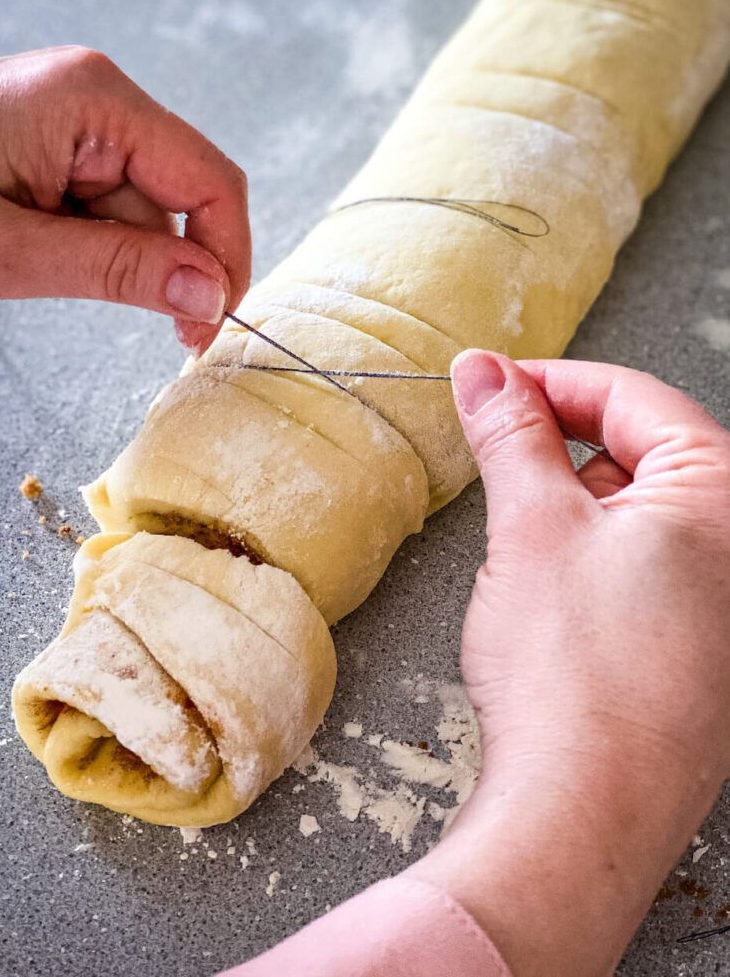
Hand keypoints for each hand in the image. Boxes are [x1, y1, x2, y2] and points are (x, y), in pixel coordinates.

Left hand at [0, 47, 250, 350]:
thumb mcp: (9, 251)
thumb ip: (118, 270)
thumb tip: (208, 292)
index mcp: (93, 102)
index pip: (208, 180)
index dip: (226, 254)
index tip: (215, 319)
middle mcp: (98, 101)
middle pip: (181, 200)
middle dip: (167, 268)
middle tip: (158, 332)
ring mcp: (82, 123)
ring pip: (147, 213)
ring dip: (117, 260)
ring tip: (43, 267)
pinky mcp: (65, 148)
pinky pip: (112, 208)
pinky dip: (96, 248)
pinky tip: (48, 253)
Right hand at [411, 353, 729, 976]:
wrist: (582, 815)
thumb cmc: (574, 676)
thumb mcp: (530, 523)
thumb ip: (511, 432)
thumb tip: (484, 373)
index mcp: (725, 496)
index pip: (631, 396)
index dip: (548, 382)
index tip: (488, 386)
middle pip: (639, 451)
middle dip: (559, 448)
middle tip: (495, 459)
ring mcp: (725, 603)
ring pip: (637, 513)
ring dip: (571, 508)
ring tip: (522, 549)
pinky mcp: (700, 648)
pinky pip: (644, 568)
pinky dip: (592, 558)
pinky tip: (551, 598)